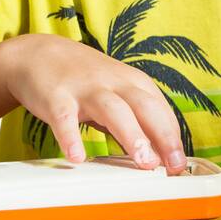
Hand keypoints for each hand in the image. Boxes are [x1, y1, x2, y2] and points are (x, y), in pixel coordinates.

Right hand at [0, 33, 187, 172]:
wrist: (39, 54)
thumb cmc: (86, 81)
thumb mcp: (118, 94)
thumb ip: (137, 122)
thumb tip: (159, 156)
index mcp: (135, 83)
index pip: (161, 111)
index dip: (174, 138)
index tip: (181, 164)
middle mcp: (115, 83)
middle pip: (145, 107)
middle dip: (163, 135)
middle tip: (173, 164)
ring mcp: (86, 89)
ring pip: (114, 110)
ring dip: (132, 135)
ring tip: (144, 161)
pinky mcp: (57, 97)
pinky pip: (65, 118)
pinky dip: (71, 137)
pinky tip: (77, 157)